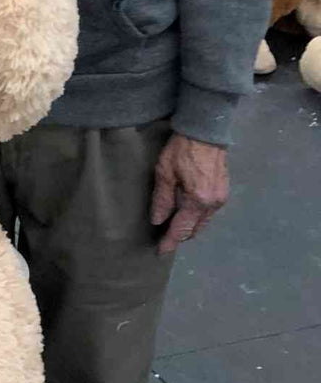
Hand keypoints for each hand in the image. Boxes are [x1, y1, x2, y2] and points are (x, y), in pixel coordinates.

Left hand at [150, 134, 228, 254]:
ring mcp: (221, 199)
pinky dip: (197, 216)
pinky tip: (186, 211)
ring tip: (173, 224)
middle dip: (179, 235)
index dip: (170, 242)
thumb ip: (162, 200)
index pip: (181, 230)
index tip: (160, 252)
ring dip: (189, 226)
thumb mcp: (165, 173)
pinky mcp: (224, 192)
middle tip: (163, 236)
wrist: (206, 131)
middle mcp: (213, 205)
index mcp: (197, 201)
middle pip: (195, 230)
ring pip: (203, 222)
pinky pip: (208, 213)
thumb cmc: (182, 149)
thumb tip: (158, 221)